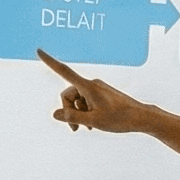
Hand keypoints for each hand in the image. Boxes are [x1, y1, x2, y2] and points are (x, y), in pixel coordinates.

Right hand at [40, 50, 179, 166]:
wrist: (141, 118)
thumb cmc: (119, 119)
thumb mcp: (93, 121)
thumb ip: (72, 117)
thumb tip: (55, 114)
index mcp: (88, 86)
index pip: (64, 72)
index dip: (50, 62)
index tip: (38, 51)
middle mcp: (91, 84)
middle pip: (68, 95)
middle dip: (68, 111)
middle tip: (75, 129)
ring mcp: (97, 89)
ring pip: (77, 100)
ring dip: (78, 114)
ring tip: (87, 127)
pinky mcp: (102, 94)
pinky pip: (86, 101)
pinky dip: (86, 111)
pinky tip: (92, 123)